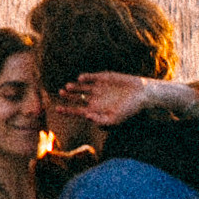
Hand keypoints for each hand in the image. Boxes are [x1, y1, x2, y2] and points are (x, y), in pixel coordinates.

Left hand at [52, 69, 175, 129]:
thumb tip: (86, 116)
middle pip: (75, 98)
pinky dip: (85, 77)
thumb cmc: (129, 110)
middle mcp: (93, 99)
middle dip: (68, 96)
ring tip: (68, 87)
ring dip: (74, 87)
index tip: (57, 109)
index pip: (76, 111)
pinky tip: (81, 79)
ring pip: (81, 87)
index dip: (67, 110)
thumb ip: (100, 121)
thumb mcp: (115, 119)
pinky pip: (91, 77)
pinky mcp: (103, 78)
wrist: (141, 94)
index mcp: (94, 110)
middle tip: (61, 93)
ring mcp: (97, 88)